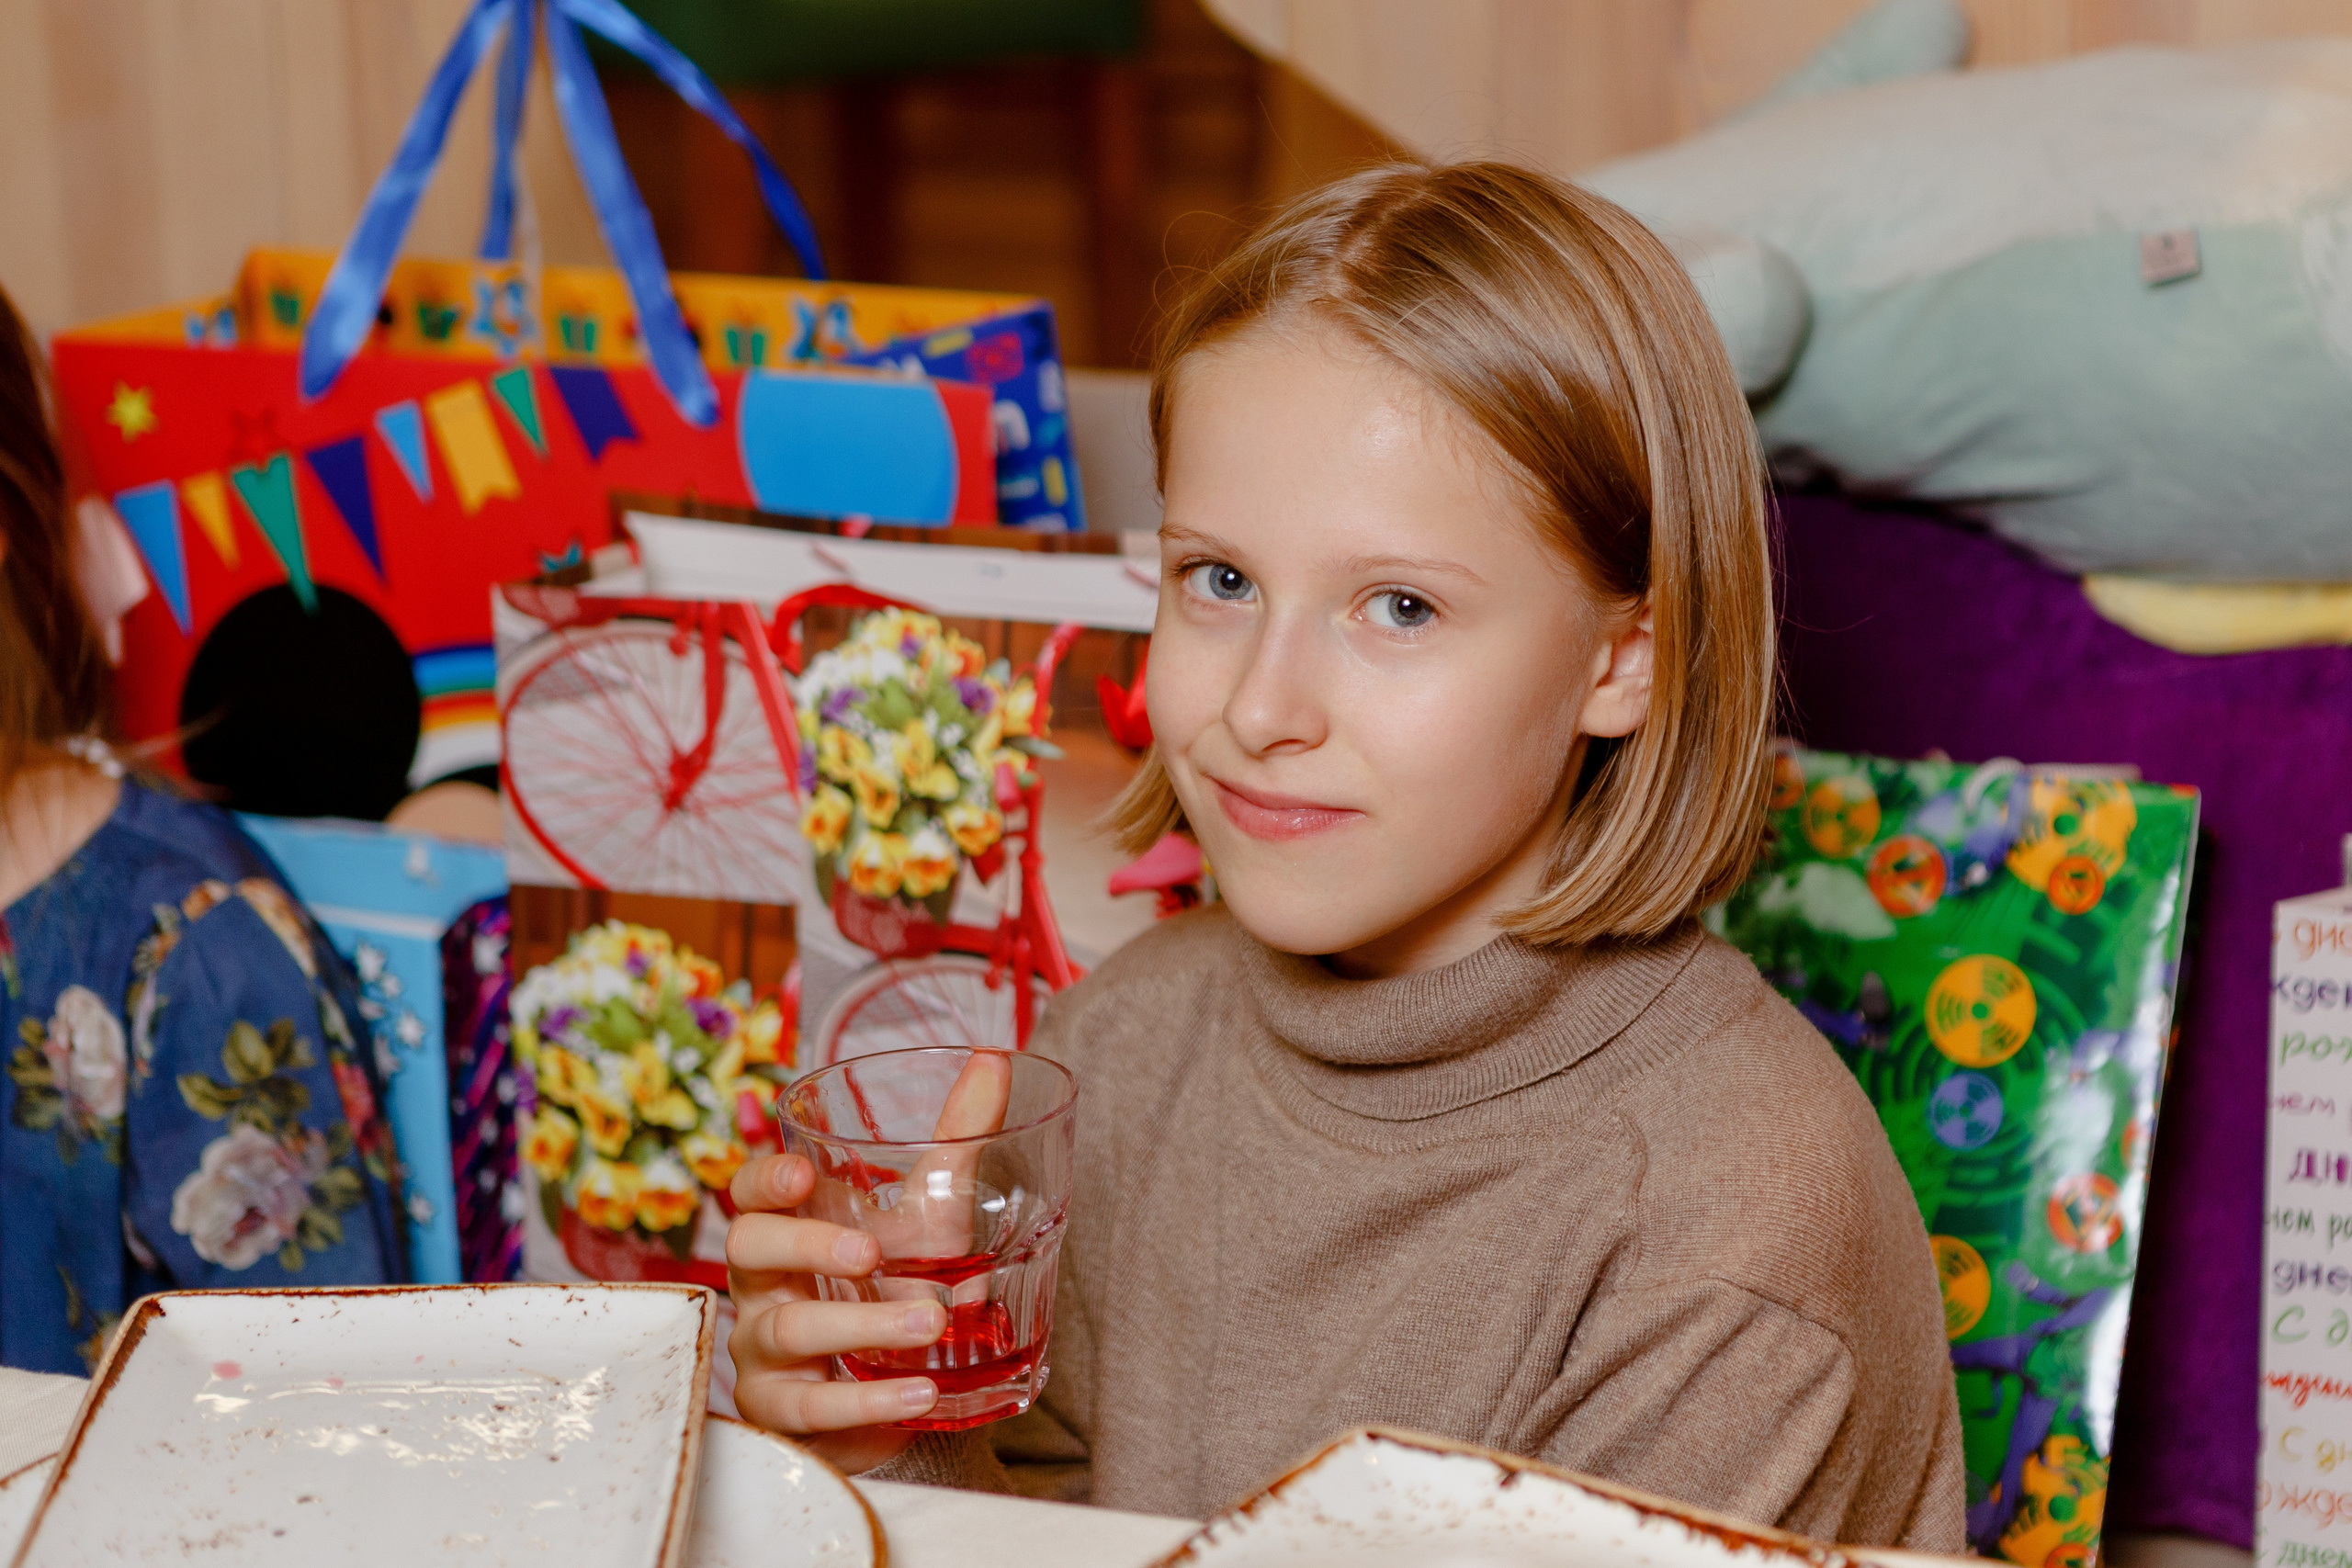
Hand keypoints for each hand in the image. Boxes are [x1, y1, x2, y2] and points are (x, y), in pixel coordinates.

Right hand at [726, 1152, 945, 1472]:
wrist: (908, 1387)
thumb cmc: (902, 1286)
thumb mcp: (933, 1218)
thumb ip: (957, 1144)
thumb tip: (993, 1061)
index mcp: (789, 1228)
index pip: (749, 1192)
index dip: (764, 1179)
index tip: (803, 1174)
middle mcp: (763, 1285)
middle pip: (748, 1247)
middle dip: (807, 1245)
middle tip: (872, 1253)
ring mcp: (763, 1351)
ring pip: (788, 1329)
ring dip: (862, 1323)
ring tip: (932, 1322)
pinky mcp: (780, 1412)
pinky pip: (811, 1408)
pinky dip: (869, 1401)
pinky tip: (919, 1393)